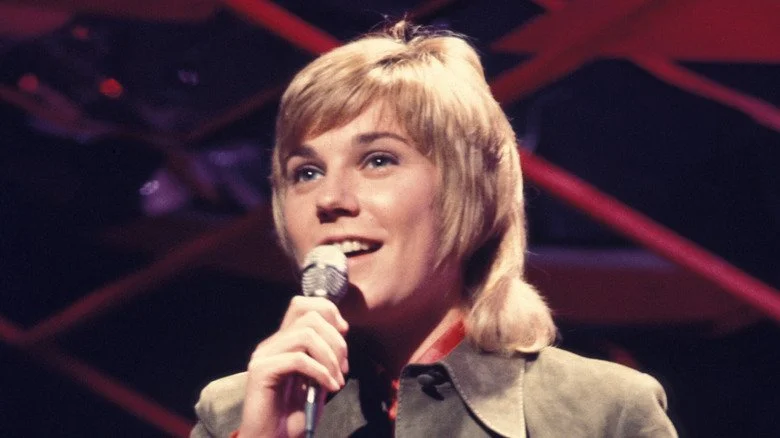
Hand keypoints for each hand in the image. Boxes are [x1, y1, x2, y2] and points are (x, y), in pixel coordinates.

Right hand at [238, 296, 349, 437]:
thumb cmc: (293, 416)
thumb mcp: (317, 379)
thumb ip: (324, 355)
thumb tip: (341, 333)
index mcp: (282, 342)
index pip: (302, 305)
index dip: (329, 312)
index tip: (344, 334)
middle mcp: (271, 344)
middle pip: (308, 316)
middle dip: (336, 339)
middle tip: (344, 367)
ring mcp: (264, 356)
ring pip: (306, 335)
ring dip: (331, 357)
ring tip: (338, 380)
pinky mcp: (261, 371)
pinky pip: (299, 359)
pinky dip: (321, 372)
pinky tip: (330, 387)